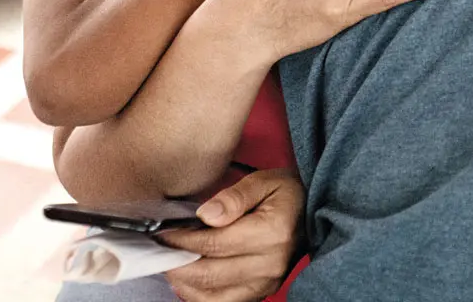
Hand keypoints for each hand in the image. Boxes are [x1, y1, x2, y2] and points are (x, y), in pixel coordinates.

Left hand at [159, 169, 305, 301]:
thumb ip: (234, 197)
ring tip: (172, 264)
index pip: (213, 243)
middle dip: (177, 263)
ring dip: (185, 283)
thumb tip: (206, 215)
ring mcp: (267, 283)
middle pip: (209, 274)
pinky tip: (189, 280)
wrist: (314, 212)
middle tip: (158, 250)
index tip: (162, 233)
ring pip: (212, 296)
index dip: (182, 240)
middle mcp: (269, 264)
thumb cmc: (287, 193)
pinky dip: (200, 296)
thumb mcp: (264, 181)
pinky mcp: (263, 292)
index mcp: (271, 232)